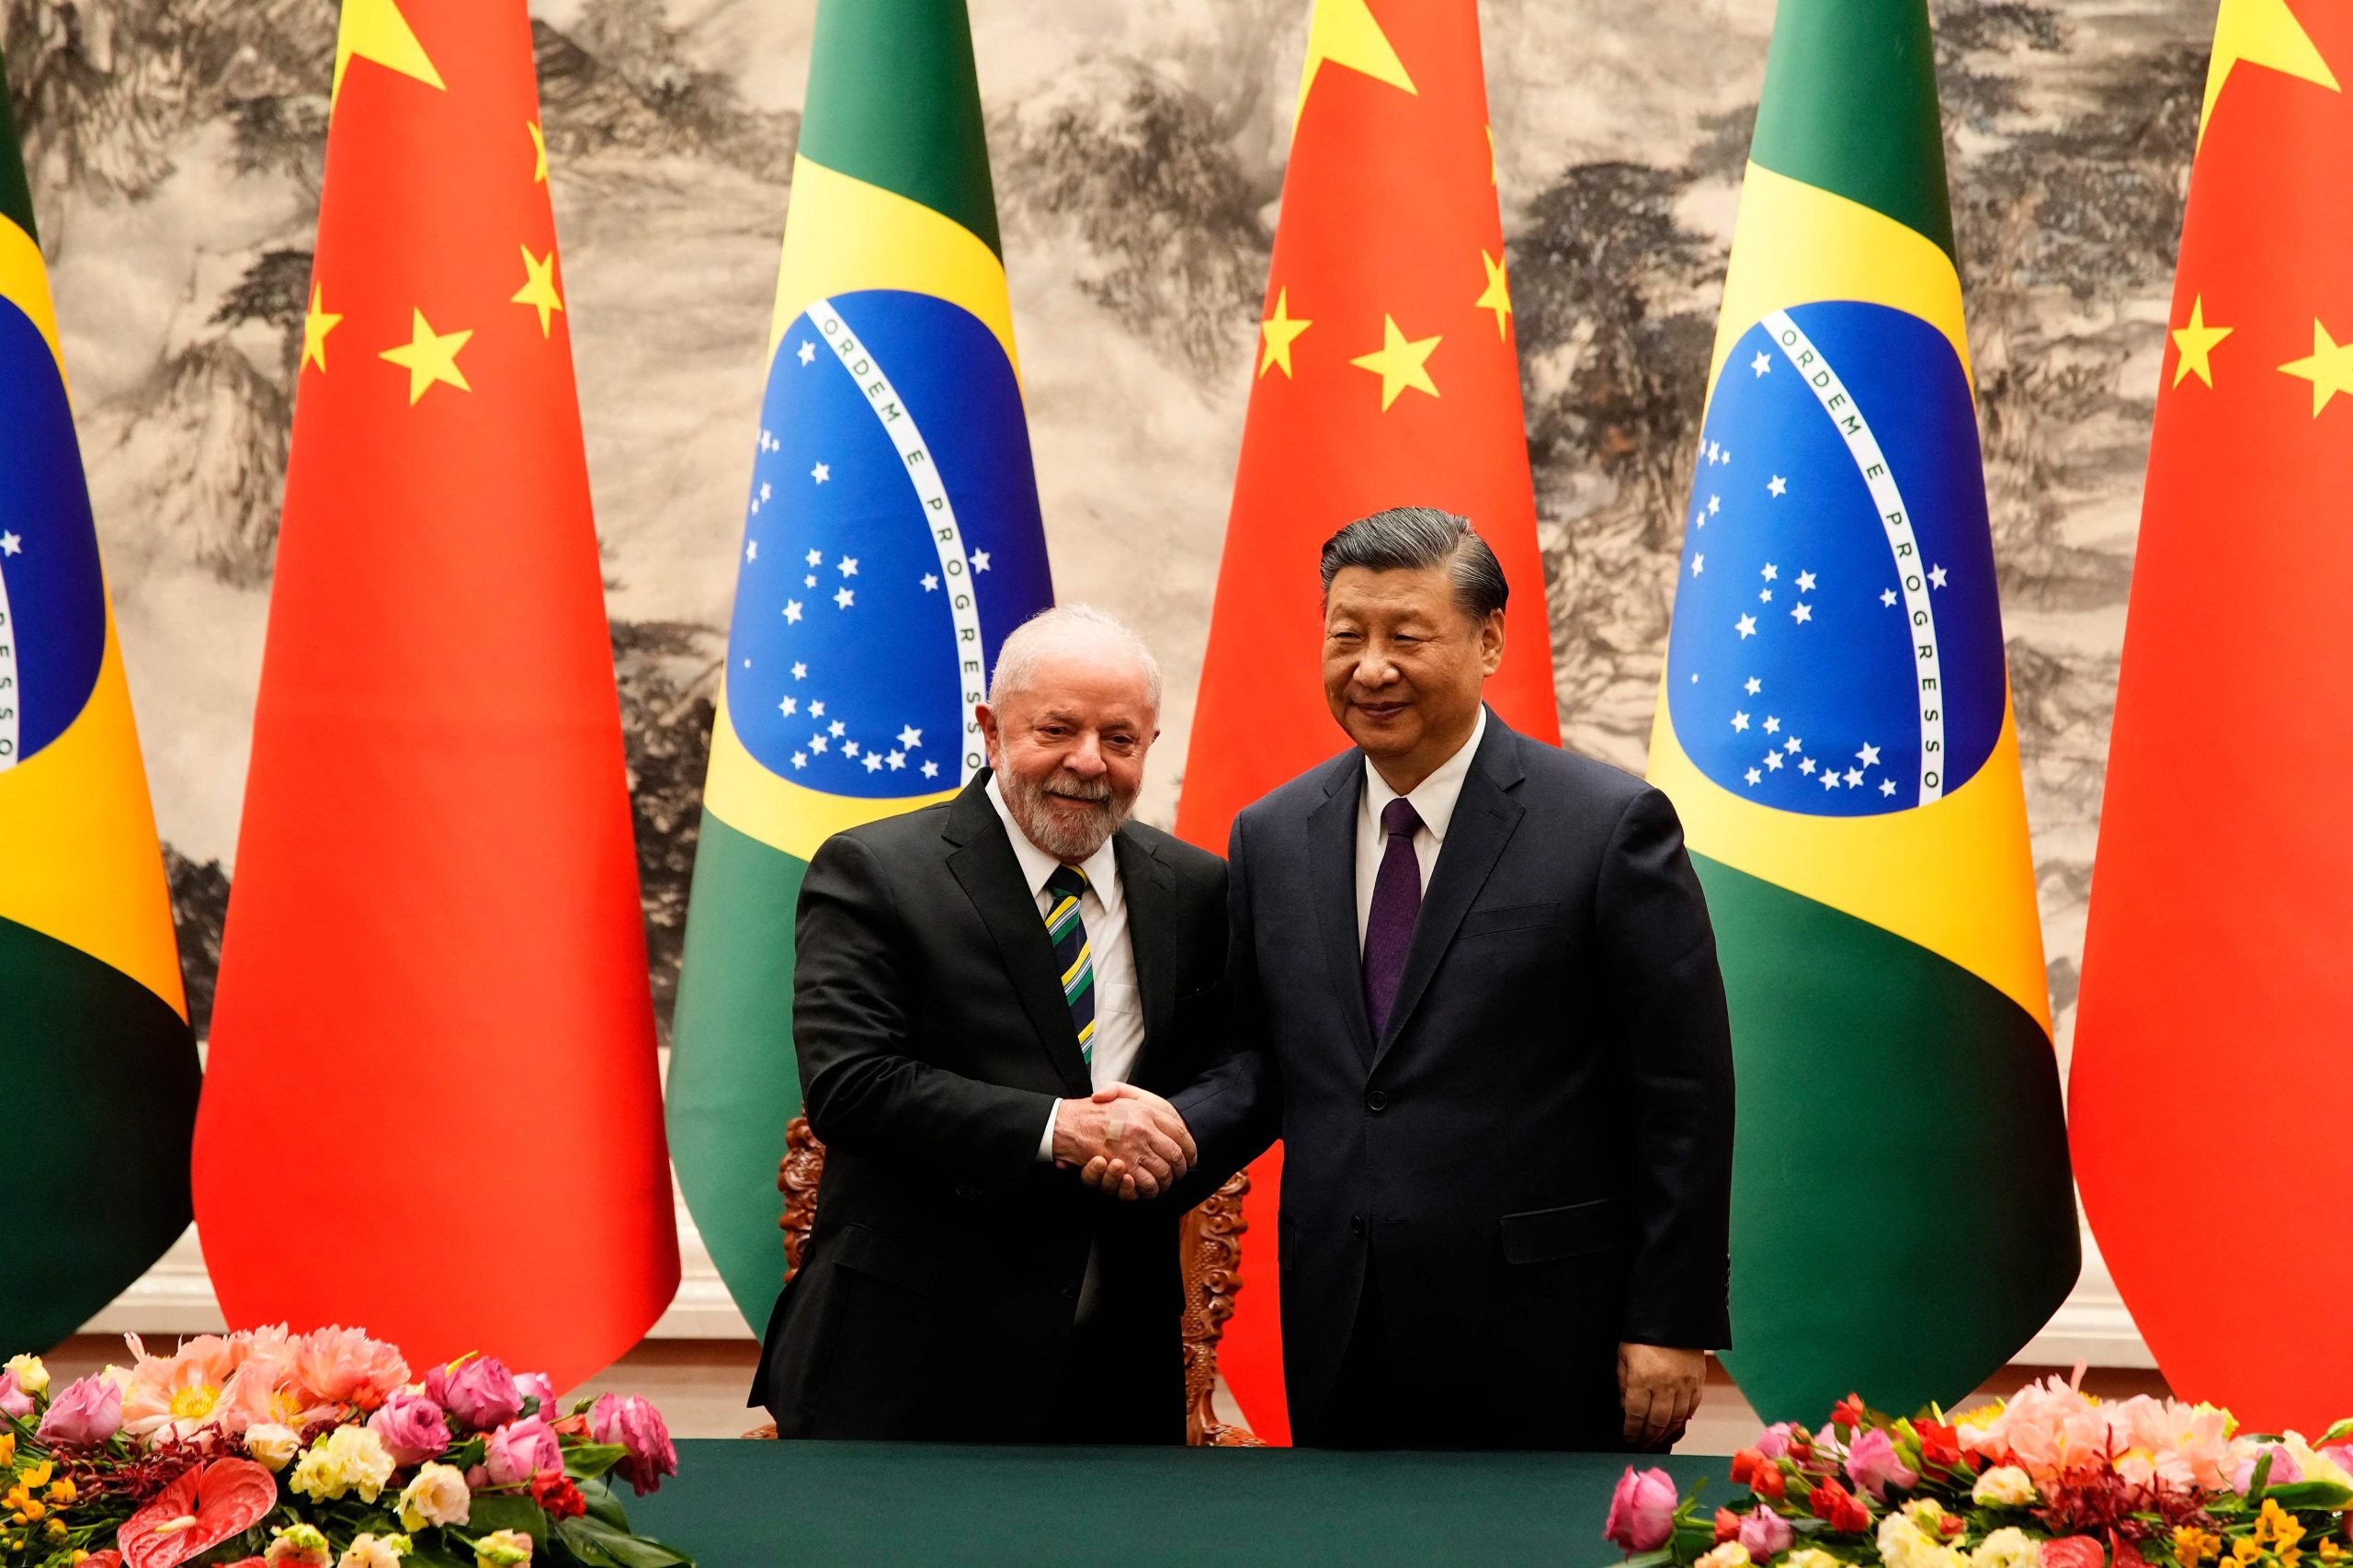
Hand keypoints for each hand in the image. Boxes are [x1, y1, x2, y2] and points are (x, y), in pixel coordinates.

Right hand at [1054, 1083, 1195, 1199]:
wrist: (1068, 1124)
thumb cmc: (1094, 1111)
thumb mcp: (1117, 1093)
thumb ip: (1135, 1094)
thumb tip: (1154, 1111)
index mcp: (1146, 1112)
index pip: (1180, 1133)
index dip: (1189, 1148)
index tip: (1191, 1157)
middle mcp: (1144, 1130)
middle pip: (1175, 1155)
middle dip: (1180, 1169)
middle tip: (1180, 1174)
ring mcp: (1135, 1149)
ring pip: (1164, 1172)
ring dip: (1167, 1181)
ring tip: (1165, 1183)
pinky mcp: (1125, 1168)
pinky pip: (1147, 1183)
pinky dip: (1151, 1189)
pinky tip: (1151, 1188)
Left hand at [1619, 1343, 1705, 1448]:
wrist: (1673, 1316)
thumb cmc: (1642, 1334)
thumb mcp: (1623, 1355)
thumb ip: (1623, 1382)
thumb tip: (1625, 1407)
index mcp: (1642, 1378)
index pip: (1636, 1414)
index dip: (1632, 1430)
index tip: (1628, 1438)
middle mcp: (1664, 1385)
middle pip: (1657, 1421)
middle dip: (1648, 1437)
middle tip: (1642, 1444)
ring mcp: (1684, 1384)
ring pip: (1676, 1419)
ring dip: (1665, 1433)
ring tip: (1657, 1439)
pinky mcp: (1698, 1381)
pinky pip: (1692, 1407)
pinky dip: (1683, 1420)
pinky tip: (1675, 1425)